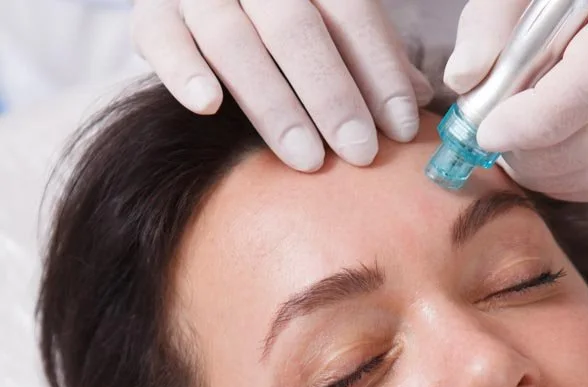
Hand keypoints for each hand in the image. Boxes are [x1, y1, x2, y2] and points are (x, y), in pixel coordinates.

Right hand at [131, 0, 433, 170]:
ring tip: (308, 159)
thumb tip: (421, 99)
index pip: (351, 13)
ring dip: (274, 103)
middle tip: (360, 153)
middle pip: (296, 29)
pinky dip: (182, 70)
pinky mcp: (153, 13)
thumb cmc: (284, 22)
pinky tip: (209, 106)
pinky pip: (159, 37)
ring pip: (232, 40)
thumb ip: (371, 55)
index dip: (379, 71)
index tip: (402, 128)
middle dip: (332, 95)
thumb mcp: (332, 24)